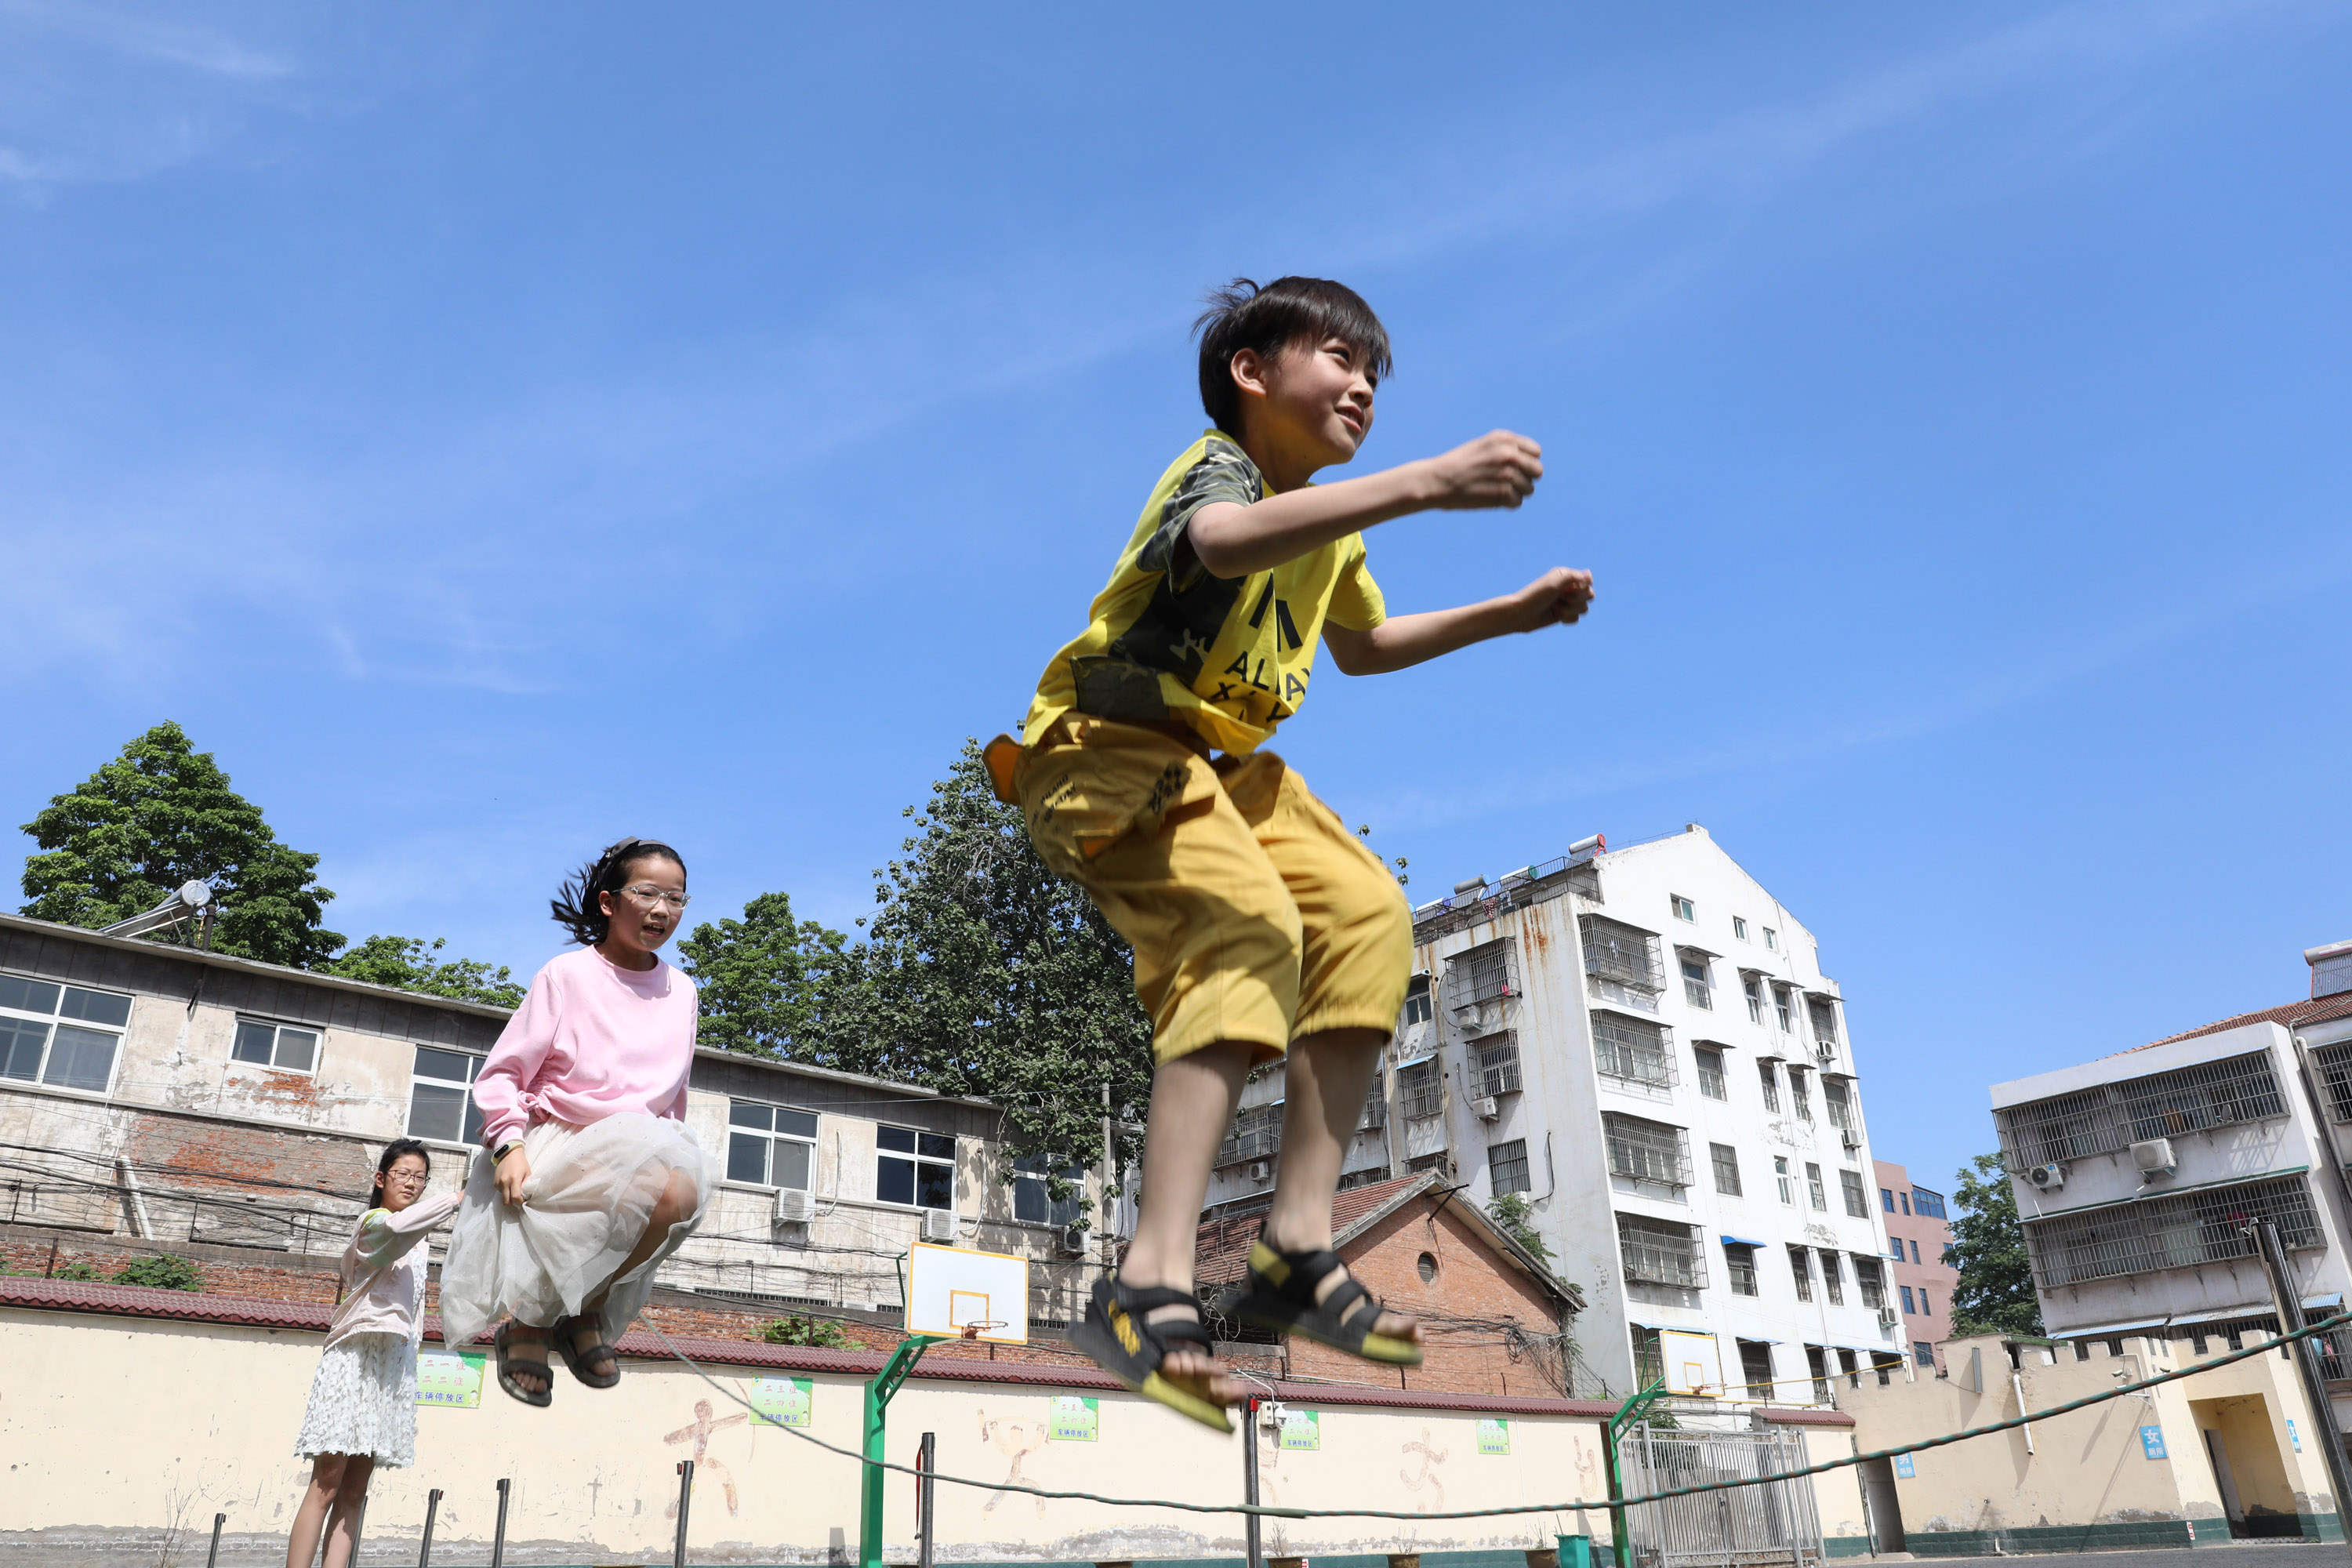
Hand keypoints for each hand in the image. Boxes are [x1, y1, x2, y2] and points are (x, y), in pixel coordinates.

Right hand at [494, 1147, 531, 1206]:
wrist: (508, 1153)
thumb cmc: (520, 1162)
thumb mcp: (527, 1172)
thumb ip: (527, 1184)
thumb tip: (527, 1195)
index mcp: (514, 1179)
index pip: (515, 1197)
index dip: (520, 1202)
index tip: (523, 1201)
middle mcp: (505, 1182)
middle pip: (506, 1202)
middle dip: (513, 1203)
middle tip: (518, 1200)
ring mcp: (498, 1183)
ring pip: (503, 1198)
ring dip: (509, 1197)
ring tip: (514, 1191)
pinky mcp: (495, 1183)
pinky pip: (500, 1192)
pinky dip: (505, 1192)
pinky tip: (509, 1186)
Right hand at [1422, 430, 1542, 509]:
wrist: (1438, 480)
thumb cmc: (1459, 465)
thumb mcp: (1483, 446)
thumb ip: (1507, 449)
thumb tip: (1531, 462)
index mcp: (1505, 439)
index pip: (1536, 452)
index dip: (1526, 463)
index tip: (1514, 469)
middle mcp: (1509, 453)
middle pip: (1537, 471)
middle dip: (1526, 478)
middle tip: (1507, 483)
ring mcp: (1508, 473)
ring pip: (1528, 489)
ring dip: (1515, 493)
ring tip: (1495, 491)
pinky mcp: (1503, 493)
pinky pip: (1517, 502)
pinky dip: (1506, 504)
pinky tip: (1491, 499)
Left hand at [1505, 566, 1593, 631]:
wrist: (1521, 614)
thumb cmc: (1536, 595)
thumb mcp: (1555, 582)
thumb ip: (1574, 576)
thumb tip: (1590, 575)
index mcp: (1566, 576)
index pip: (1588, 583)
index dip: (1581, 589)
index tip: (1566, 590)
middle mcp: (1568, 588)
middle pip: (1589, 596)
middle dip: (1576, 600)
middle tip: (1559, 599)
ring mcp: (1566, 602)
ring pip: (1584, 609)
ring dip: (1570, 610)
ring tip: (1555, 608)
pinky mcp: (1563, 615)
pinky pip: (1576, 619)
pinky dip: (1568, 619)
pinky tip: (1557, 617)